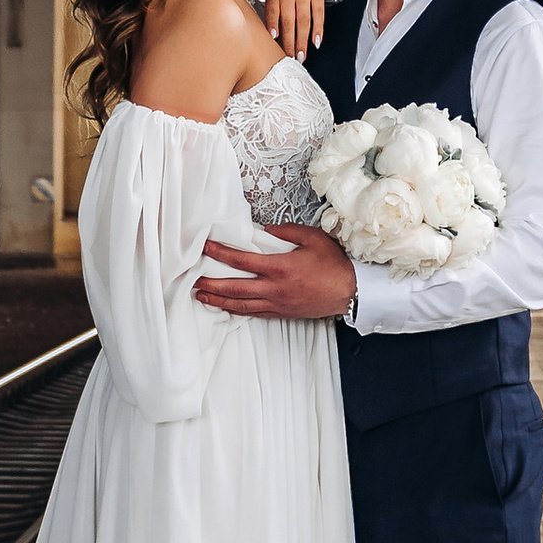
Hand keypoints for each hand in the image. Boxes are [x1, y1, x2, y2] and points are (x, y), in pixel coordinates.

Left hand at [193, 222, 357, 320]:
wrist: (349, 292)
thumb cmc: (333, 265)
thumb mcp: (313, 238)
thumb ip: (287, 231)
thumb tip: (266, 230)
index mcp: (279, 267)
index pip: (241, 261)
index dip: (220, 253)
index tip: (205, 247)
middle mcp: (274, 288)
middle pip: (234, 287)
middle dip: (211, 283)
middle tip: (193, 279)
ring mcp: (277, 303)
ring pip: (241, 304)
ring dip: (219, 300)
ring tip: (202, 296)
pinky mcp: (282, 312)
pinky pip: (254, 312)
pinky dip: (237, 310)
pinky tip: (228, 307)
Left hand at [262, 0, 328, 53]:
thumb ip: (272, 5)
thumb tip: (272, 31)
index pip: (272, 13)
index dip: (273, 28)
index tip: (274, 42)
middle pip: (289, 21)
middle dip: (289, 42)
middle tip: (290, 58)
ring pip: (304, 21)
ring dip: (303, 41)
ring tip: (302, 55)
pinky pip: (318, 13)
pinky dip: (318, 29)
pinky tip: (316, 40)